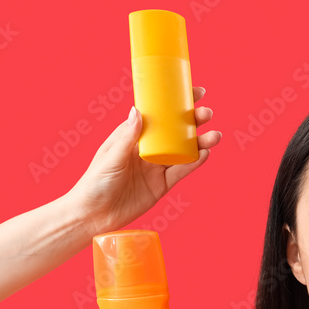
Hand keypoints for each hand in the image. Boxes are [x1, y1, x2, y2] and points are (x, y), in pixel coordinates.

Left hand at [63, 86, 222, 235]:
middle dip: (193, 121)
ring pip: (183, 150)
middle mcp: (148, 149)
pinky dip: (195, 163)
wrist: (94, 216)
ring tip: (215, 136)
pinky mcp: (162, 185)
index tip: (193, 92)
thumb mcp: (110, 158)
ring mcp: (156, 167)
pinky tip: (206, 153)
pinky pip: (182, 171)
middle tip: (207, 114)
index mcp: (133, 136)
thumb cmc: (94, 183)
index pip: (158, 114)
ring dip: (200, 142)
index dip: (176, 102)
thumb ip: (127, 138)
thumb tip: (138, 111)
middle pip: (175, 131)